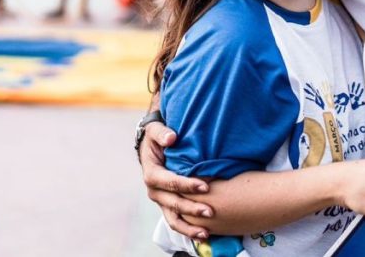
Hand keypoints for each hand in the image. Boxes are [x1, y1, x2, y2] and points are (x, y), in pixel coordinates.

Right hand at [140, 122, 212, 240]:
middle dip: (192, 208)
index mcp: (152, 174)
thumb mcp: (155, 130)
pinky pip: (177, 221)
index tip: (205, 186)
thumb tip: (172, 138)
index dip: (187, 185)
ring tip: (207, 233)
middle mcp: (155, 191)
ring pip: (174, 219)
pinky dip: (188, 230)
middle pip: (174, 203)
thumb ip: (162, 133)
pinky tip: (204, 234)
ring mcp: (162, 201)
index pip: (170, 182)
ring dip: (189, 227)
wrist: (152, 147)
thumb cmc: (157, 137)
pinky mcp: (168, 205)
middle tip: (211, 211)